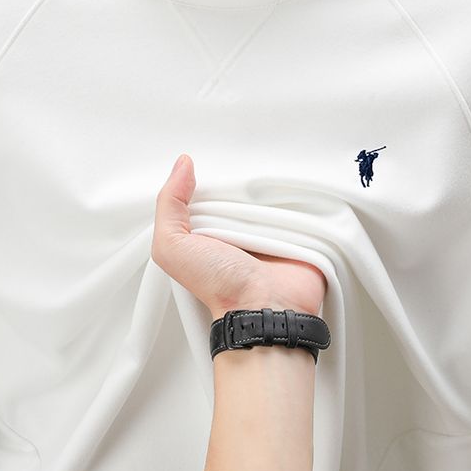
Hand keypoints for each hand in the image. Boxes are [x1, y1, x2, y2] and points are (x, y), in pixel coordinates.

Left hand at [151, 154, 327, 319]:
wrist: (265, 307)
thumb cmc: (220, 284)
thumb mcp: (173, 246)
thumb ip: (168, 206)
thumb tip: (183, 165)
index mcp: (210, 231)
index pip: (210, 190)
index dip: (210, 177)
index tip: (212, 163)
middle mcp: (241, 230)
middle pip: (243, 189)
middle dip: (243, 178)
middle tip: (245, 166)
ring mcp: (272, 231)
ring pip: (273, 193)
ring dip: (274, 186)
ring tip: (273, 176)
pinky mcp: (301, 232)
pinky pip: (302, 204)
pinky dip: (300, 196)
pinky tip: (294, 188)